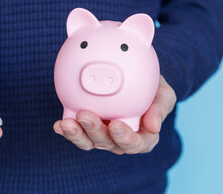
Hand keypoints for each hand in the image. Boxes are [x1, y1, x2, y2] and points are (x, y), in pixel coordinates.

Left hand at [53, 75, 175, 153]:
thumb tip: (154, 126)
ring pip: (88, 141)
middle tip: (85, 115)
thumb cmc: (152, 88)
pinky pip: (75, 132)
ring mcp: (101, 134)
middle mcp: (119, 139)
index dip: (125, 138)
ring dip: (76, 134)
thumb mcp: (164, 93)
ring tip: (66, 123)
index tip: (116, 125)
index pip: (135, 143)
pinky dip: (66, 130)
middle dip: (95, 132)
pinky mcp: (86, 127)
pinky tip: (58, 124)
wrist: (135, 79)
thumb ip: (161, 107)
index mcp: (142, 136)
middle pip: (107, 142)